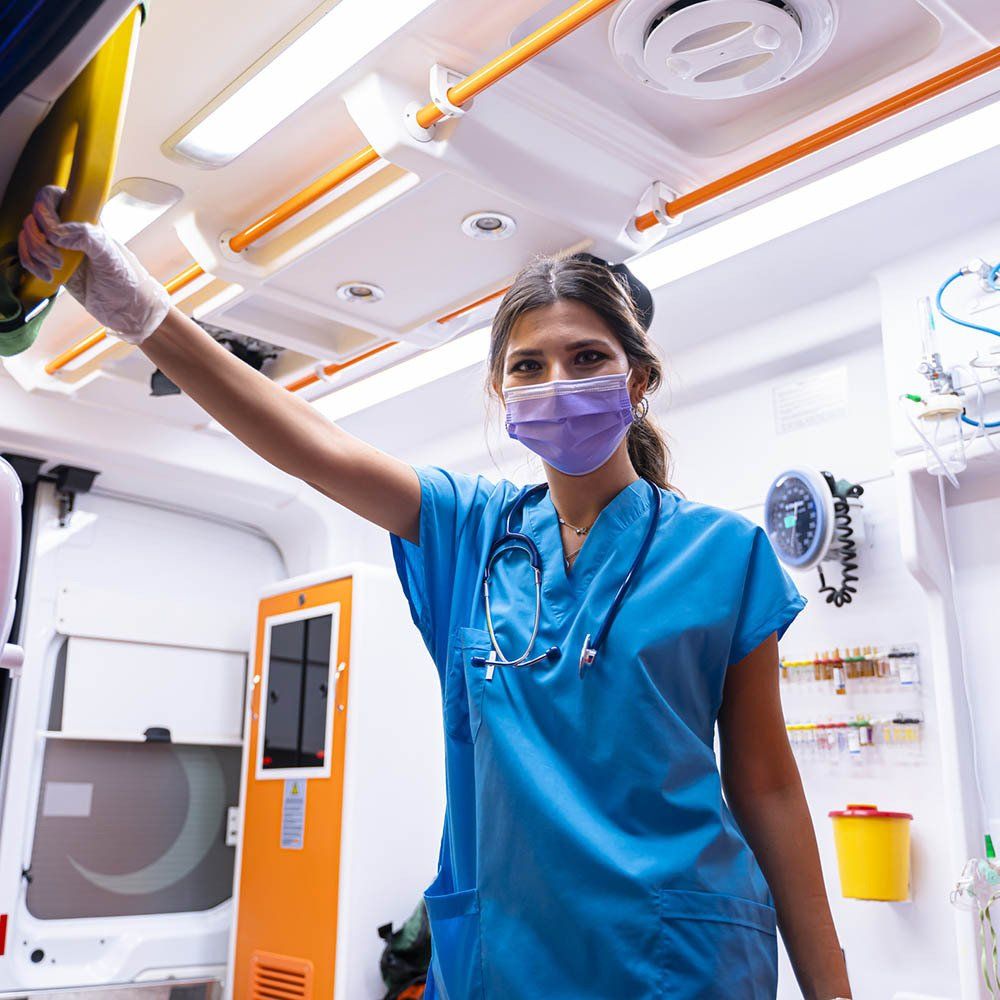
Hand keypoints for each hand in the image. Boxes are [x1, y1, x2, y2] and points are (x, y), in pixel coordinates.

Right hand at [17, 185, 170, 344]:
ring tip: (55, 268)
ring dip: (34, 252)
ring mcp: (59, 248)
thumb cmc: (127, 280)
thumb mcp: (111, 257)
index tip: (52, 231)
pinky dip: (31, 265)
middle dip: (38, 237)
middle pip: (34, 218)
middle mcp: (69, 231)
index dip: (44, 208)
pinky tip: (48, 277)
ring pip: (28, 237)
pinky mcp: (52, 266)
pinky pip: (29, 257)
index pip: (52, 196)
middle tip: (57, 258)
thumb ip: (88, 238)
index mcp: (85, 220)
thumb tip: (56, 232)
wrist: (128, 310)